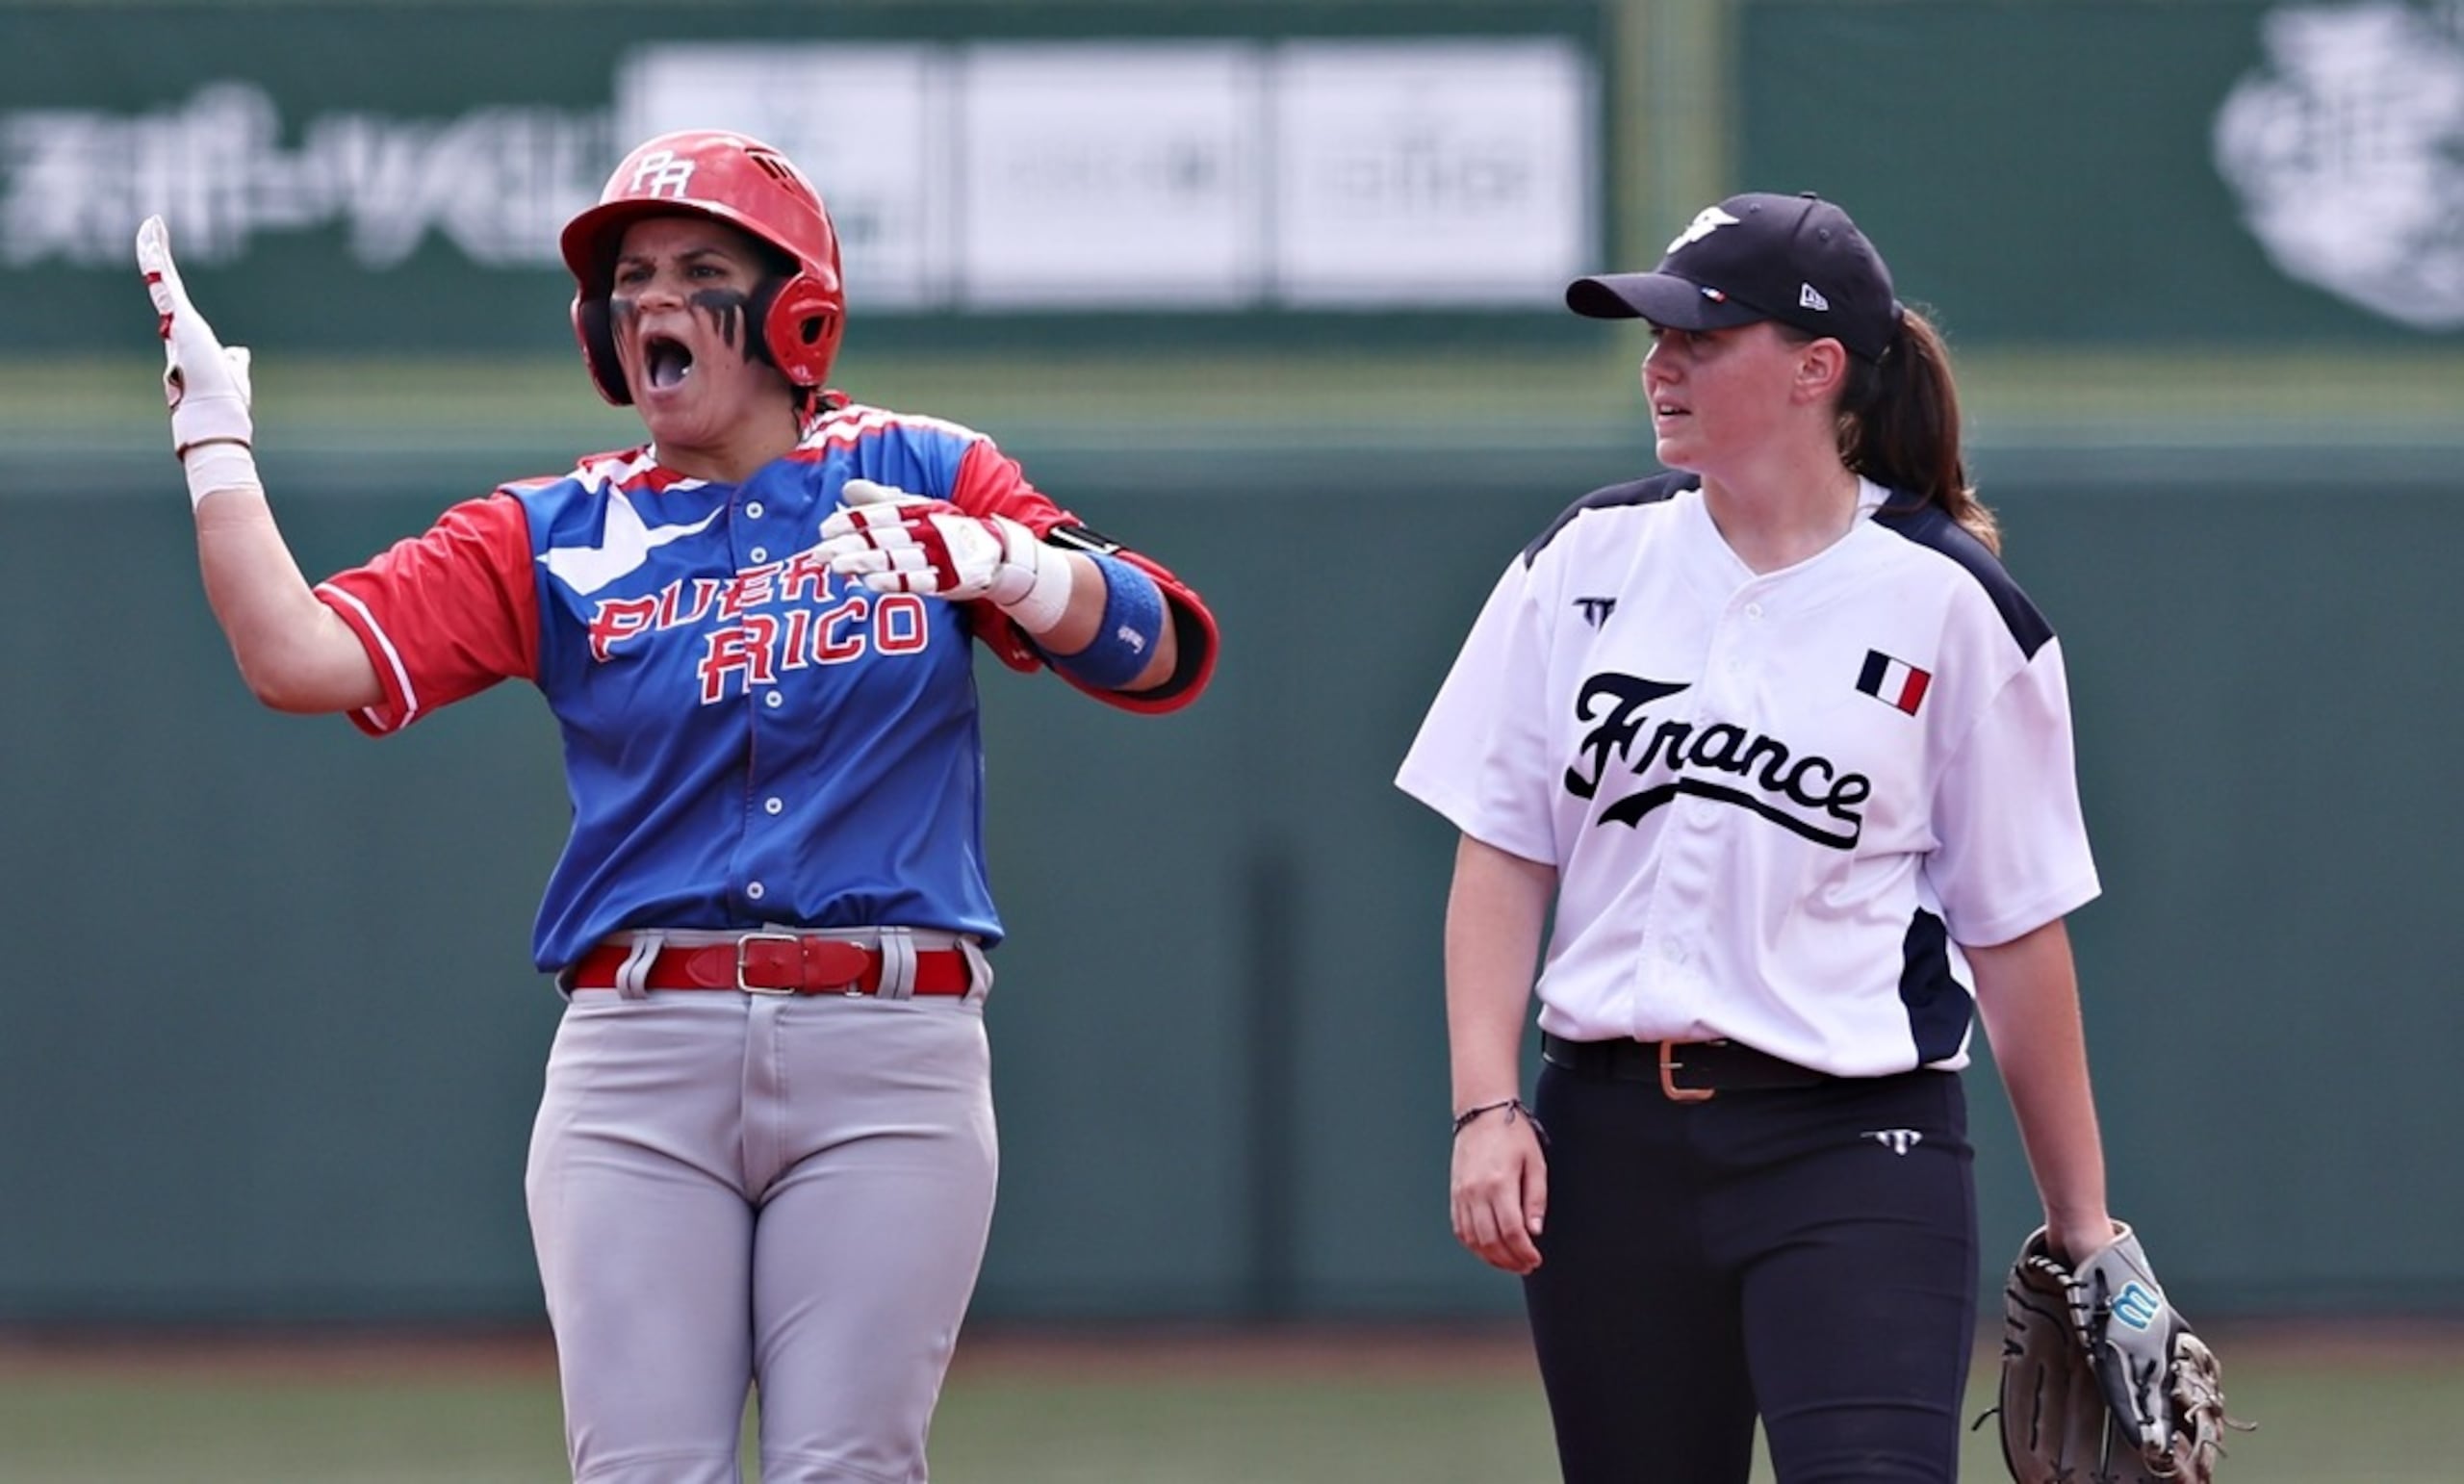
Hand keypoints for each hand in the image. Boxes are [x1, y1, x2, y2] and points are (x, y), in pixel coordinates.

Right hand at [135, 215, 252, 456]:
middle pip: (164, 282)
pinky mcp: (178, 317)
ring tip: (152, 223)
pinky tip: (151, 238)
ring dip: (154, 249)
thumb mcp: (231, 370)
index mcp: (186, 334)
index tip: (163, 260)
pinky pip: (163, 281)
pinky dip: (156, 259)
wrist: (213, 413)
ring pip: (160, 277)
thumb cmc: (222, 398)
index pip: (175, 298)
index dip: (169, 278)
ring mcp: (175, 320)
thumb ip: (234, 358)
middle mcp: (176, 325)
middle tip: (153, 229)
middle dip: (157, 255)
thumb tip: (240, 351)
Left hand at [818, 478, 1040, 603]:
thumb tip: (847, 488)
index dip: (852, 521)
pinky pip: (918, 581)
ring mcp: (938, 555)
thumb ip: (882, 500)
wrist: (997, 553)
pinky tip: (872, 584)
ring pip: (895, 559)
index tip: (825, 528)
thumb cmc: (948, 530)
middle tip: (819, 554)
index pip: (880, 513)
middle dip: (849, 545)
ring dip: (865, 563)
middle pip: (882, 538)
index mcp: (919, 510)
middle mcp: (927, 530)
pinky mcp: (948, 580)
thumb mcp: (918, 507)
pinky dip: (895, 582)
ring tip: (838, 568)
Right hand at [1449, 1104, 1546, 1274]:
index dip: (1524, 1252)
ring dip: (1493, 1258)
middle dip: (1511, 1260)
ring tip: (1511, 1262)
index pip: (1511, 1231)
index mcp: (1499, 1183)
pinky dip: (1475, 1246)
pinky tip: (1490, 1250)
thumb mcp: (1535, 1163)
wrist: (1481, 1114)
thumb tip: (1535, 1231)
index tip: (1536, 1259)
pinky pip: (1461, 1230)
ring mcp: (1462, 1195)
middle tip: (1527, 1265)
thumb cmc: (1513, 1135)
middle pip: (1491, 1241)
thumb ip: (1535, 1199)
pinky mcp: (1455, 1195)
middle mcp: (1476, 1192)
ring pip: (1474, 1241)